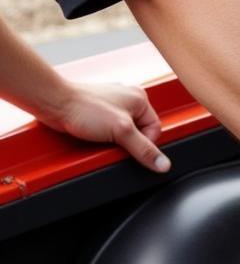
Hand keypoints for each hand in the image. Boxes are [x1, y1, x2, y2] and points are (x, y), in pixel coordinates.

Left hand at [41, 82, 168, 171]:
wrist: (53, 103)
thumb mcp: (121, 131)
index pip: (155, 130)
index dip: (144, 144)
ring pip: (124, 134)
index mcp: (140, 98)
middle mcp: (128, 100)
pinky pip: (110, 133)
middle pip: (140, 133)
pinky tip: (94, 137)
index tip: (129, 147)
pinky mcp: (99, 114)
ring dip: (114, 142)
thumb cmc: (82, 107)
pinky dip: (104, 139)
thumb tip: (163, 164)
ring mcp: (112, 107)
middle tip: (113, 142)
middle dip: (127, 143)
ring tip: (101, 138)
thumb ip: (144, 149)